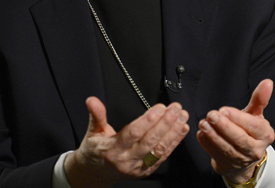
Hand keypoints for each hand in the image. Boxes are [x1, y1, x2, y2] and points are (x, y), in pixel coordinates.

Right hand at [65, 97, 189, 187]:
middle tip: (175, 108)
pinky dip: (174, 142)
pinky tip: (182, 129)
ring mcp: (137, 168)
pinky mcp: (146, 171)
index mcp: (112, 149)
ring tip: (182, 116)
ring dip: (173, 132)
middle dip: (165, 123)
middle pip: (150, 141)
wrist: (95, 174)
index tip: (160, 108)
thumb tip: (92, 100)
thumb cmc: (95, 151)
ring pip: (159, 149)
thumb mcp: (93, 132)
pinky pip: (163, 156)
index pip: (133, 134)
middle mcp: (126, 160)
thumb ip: (96, 115)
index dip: (148, 121)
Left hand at [197, 79, 274, 183]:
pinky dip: (207, 145)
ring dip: (213, 135)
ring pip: (227, 148)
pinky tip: (201, 134)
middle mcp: (255, 149)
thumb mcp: (256, 114)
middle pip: (239, 139)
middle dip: (224, 127)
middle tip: (211, 115)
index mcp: (264, 135)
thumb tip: (267, 82)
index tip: (224, 109)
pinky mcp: (227, 166)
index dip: (238, 118)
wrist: (245, 156)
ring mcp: (241, 160)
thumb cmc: (250, 130)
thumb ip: (259, 99)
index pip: (252, 126)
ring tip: (203, 123)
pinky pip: (216, 155)